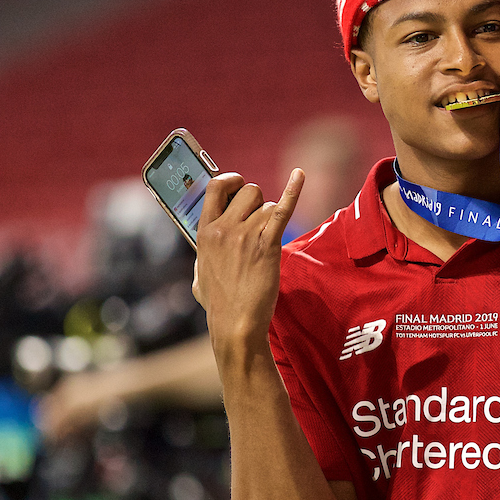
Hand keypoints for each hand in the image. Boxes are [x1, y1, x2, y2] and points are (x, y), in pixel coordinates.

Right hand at [193, 169, 303, 347]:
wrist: (235, 324)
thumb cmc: (218, 303)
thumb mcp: (200, 273)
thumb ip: (204, 252)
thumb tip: (206, 242)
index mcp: (203, 232)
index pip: (214, 187)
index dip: (229, 180)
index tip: (237, 184)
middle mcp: (223, 228)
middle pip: (248, 191)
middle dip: (257, 201)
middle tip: (259, 222)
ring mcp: (245, 236)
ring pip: (267, 206)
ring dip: (270, 220)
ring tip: (265, 244)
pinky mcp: (267, 245)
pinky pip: (281, 210)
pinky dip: (293, 191)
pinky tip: (299, 175)